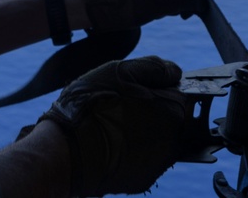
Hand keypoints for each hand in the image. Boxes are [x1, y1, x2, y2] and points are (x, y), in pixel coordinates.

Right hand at [40, 56, 186, 196]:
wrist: (68, 150)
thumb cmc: (93, 106)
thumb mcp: (121, 70)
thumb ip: (154, 67)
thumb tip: (175, 72)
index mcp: (174, 109)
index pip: (179, 92)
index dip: (158, 87)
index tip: (139, 89)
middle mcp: (175, 138)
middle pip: (171, 117)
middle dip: (153, 109)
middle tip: (123, 106)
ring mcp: (160, 162)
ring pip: (158, 138)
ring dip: (144, 130)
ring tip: (115, 124)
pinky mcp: (145, 179)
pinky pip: (144, 158)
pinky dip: (134, 150)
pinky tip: (114, 142)